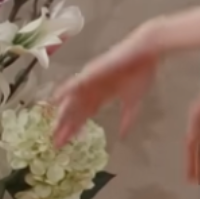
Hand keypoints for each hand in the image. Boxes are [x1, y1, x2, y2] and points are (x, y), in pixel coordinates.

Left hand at [50, 25, 162, 145]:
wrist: (146, 54)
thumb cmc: (141, 73)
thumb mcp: (134, 101)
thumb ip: (127, 118)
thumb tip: (123, 136)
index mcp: (102, 96)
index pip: (85, 115)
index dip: (75, 129)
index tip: (66, 144)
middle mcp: (92, 90)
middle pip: (75, 112)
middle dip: (66, 128)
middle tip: (56, 144)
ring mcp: (90, 81)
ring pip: (72, 101)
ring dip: (63, 115)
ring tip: (54, 130)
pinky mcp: (91, 72)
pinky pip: (75, 83)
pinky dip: (65, 91)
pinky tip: (55, 100)